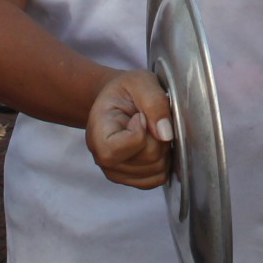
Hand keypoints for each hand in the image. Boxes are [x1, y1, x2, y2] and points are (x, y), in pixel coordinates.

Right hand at [85, 68, 173, 189]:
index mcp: (97, 133)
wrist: (118, 101)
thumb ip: (154, 102)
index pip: (122, 147)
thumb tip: (165, 134)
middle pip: (148, 158)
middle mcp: (102, 159)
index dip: (141, 130)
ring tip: (152, 131)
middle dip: (159, 137)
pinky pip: (158, 178)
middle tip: (151, 120)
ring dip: (163, 148)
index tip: (139, 115)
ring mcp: (116, 173)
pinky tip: (154, 144)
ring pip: (157, 170)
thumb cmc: (126, 90)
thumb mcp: (141, 82)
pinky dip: (164, 161)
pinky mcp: (131, 180)